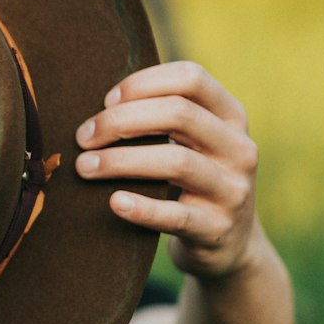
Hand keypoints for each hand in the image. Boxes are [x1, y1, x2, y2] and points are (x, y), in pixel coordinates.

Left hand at [74, 61, 259, 279]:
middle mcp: (239, 149)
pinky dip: (141, 208)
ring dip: (120, 161)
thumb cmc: (193, 182)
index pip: (191, 79)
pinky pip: (175, 216)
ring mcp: (232, 191)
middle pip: (180, 114)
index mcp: (232, 117)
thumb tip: (99, 104)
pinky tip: (114, 202)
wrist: (229, 245)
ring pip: (176, 162)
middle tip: (83, 137)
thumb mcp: (194, 143)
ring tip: (84, 167)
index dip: (143, 84)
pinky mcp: (216, 230)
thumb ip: (165, 118)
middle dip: (122, 121)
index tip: (105, 102)